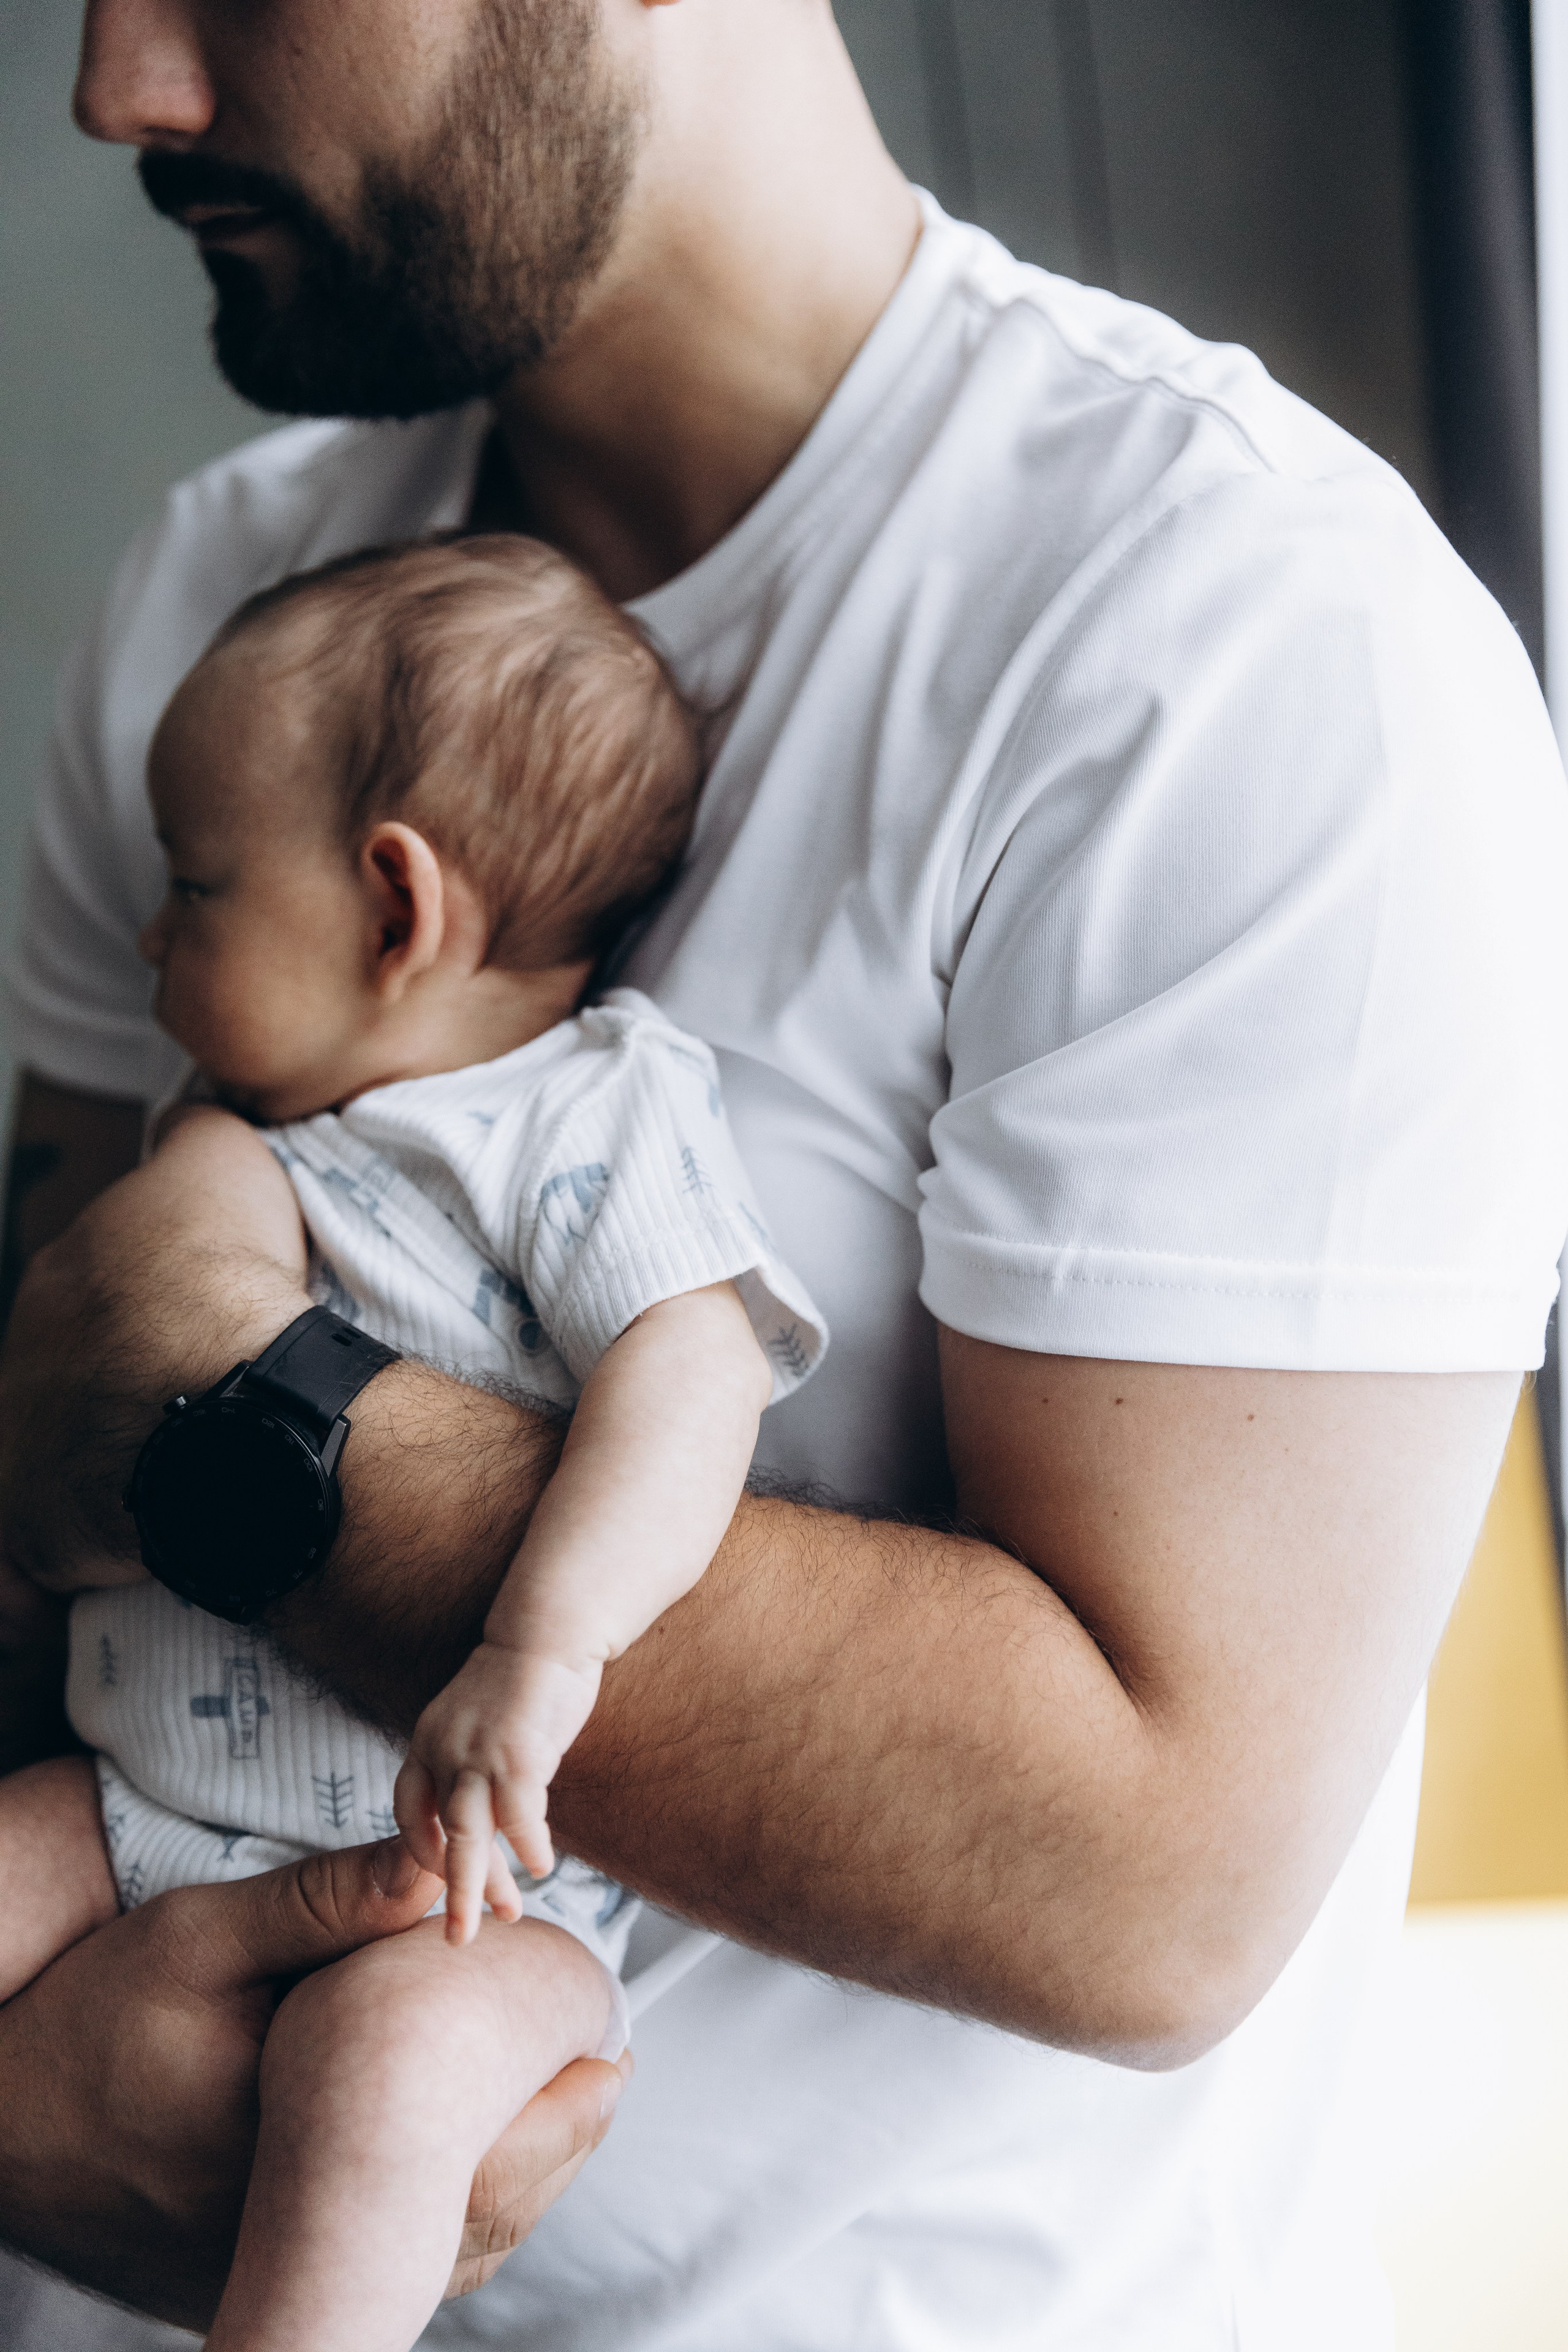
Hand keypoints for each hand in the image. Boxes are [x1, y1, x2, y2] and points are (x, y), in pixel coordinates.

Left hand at [0, 1106, 309, 1594]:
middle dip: (106, 1390)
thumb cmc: (223, 1281)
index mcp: (61, 1275)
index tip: (186, 1321)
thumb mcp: (222, 1158)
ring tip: (155, 1494)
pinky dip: (28, 1592)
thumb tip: (193, 1117)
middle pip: (61, 1376)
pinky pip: (16, 1577)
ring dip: (81, 1478)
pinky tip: (64, 1600)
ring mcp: (19, 1452)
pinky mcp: (30, 1538)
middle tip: (184, 1411)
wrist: (226, 1397)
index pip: (90, 1284)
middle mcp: (22, 1361)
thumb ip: (199, 1133)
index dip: (144, 1301)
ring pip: (40, 1463)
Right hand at [0, 1834, 624, 2325]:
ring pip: (446, 2251)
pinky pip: (393, 2273)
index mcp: (299, 2146)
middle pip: (479, 2210)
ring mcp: (282, 2274)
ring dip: (519, 2184)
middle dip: (558, 2142)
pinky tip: (489, 2168)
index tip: (606, 2039)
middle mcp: (299, 2232)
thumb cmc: (94, 2021)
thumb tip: (439, 1869)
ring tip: (575, 2109)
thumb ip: (323, 1905)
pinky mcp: (262, 2285)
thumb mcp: (201, 1938)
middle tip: (610, 2073)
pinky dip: (459, 2221)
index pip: (468, 2136)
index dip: (554, 2088)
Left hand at [394, 1642, 602, 1941]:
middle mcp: (442, 1749)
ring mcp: (477, 1750)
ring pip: (469, 1834)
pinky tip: (541, 1866)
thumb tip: (485, 1817)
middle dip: (450, 1890)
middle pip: (438, 1835)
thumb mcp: (481, 1723)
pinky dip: (529, 1845)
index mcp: (428, 1742)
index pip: (411, 1812)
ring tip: (499, 1921)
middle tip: (458, 1938)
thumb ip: (472, 1767)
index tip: (446, 1881)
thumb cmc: (525, 1681)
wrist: (548, 1628)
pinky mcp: (518, 1751)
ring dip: (481, 1884)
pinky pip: (519, 1814)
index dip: (424, 1853)